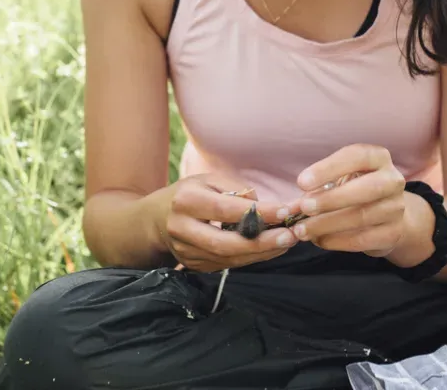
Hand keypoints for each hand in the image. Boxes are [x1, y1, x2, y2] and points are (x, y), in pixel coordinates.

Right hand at [152, 172, 298, 271]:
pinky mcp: (193, 266)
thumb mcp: (208, 180)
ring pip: (228, 259)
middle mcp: (182, 229)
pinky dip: (252, 258)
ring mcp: (186, 252)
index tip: (285, 211)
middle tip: (291, 236)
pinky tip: (271, 249)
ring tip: (287, 242)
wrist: (156, 220)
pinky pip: (227, 265)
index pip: (225, 209)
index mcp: (186, 201)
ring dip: (262, 253)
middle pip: (225, 243)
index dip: (257, 213)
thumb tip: (264, 207)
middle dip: (262, 242)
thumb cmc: (189, 194)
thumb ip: (237, 189)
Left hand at [288, 144, 409, 257]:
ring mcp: (396, 208)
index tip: (302, 182)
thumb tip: (290, 208)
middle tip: (304, 208)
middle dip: (331, 199)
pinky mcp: (393, 233)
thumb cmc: (355, 189)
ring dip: (327, 224)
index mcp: (378, 158)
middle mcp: (392, 180)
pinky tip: (319, 240)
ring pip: (362, 216)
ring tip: (302, 230)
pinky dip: (337, 241)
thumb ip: (316, 189)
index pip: (357, 156)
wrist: (387, 214)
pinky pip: (364, 239)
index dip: (328, 168)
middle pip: (366, 188)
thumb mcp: (339, 180)